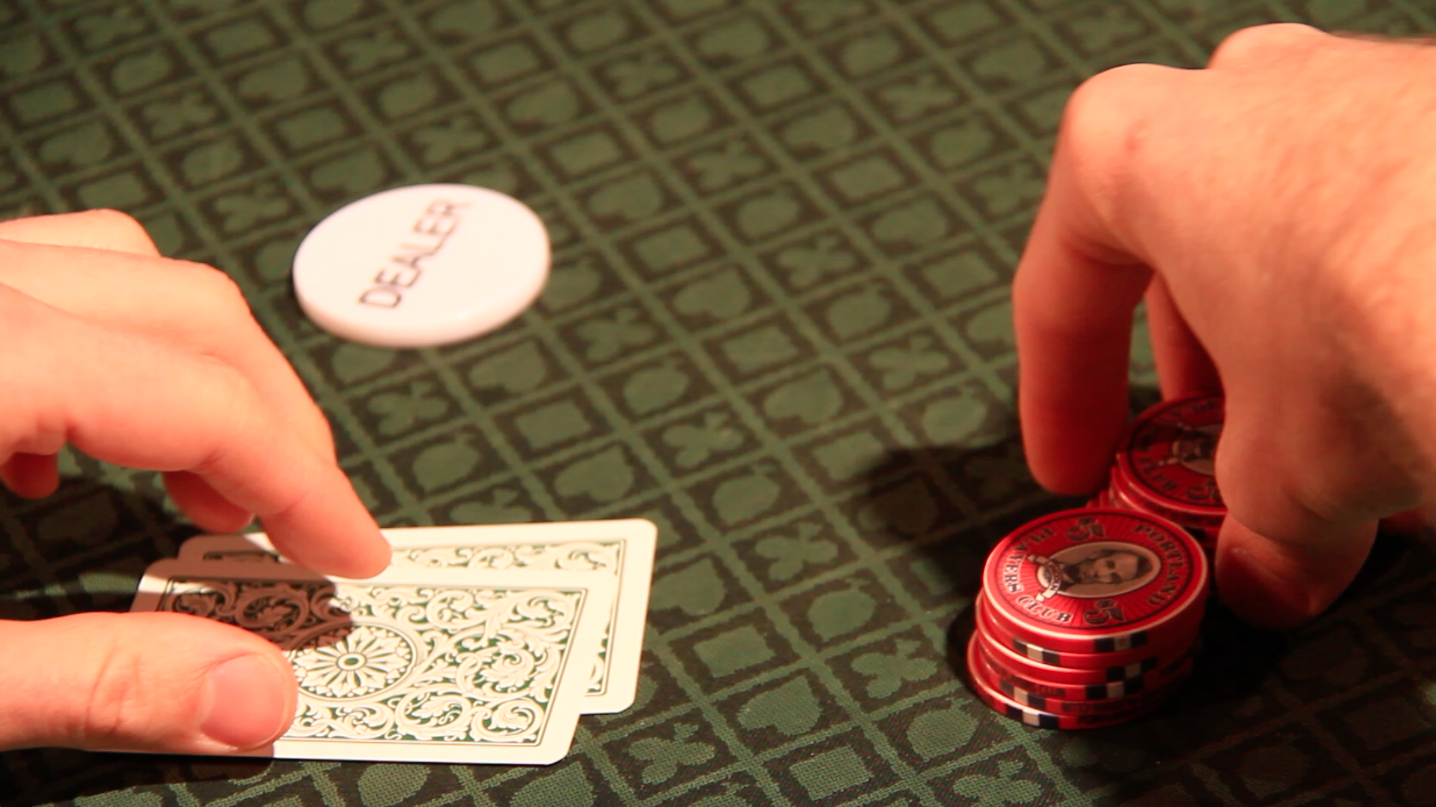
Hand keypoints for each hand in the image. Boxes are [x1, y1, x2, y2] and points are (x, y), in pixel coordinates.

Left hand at [0, 210, 388, 753]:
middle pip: (193, 312)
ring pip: (121, 269)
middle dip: (277, 421)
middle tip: (306, 523)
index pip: (207, 402)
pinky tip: (60, 447)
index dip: (306, 485)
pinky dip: (102, 350)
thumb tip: (254, 698)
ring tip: (203, 482)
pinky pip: (38, 278)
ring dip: (198, 370)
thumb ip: (89, 682)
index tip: (353, 554)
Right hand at [1014, 25, 1435, 629]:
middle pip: (1188, 261)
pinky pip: (1394, 232)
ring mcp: (1364, 91)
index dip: (1060, 403)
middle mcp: (1247, 96)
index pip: (1063, 297)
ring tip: (1340, 456)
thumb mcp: (1284, 473)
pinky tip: (1420, 397)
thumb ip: (1254, 524)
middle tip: (1211, 460)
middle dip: (1204, 379)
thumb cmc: (1398, 311)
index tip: (1077, 459)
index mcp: (1138, 151)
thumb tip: (1270, 568)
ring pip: (1299, 247)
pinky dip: (1389, 318)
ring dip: (1302, 358)